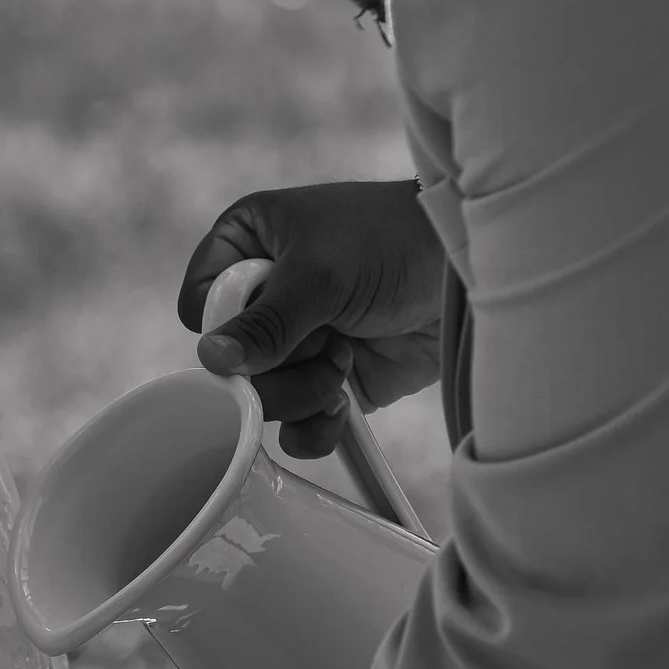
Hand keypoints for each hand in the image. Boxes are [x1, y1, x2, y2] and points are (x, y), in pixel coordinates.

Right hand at [179, 181, 448, 458]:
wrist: (467, 272)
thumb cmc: (392, 243)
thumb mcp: (319, 274)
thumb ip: (264, 322)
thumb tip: (211, 361)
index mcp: (248, 244)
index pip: (201, 303)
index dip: (224, 325)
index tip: (267, 322)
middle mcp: (267, 296)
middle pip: (230, 364)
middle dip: (275, 366)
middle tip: (319, 343)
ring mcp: (298, 343)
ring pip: (262, 400)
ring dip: (303, 393)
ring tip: (344, 362)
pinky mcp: (330, 383)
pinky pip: (297, 426)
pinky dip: (317, 425)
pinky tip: (344, 402)